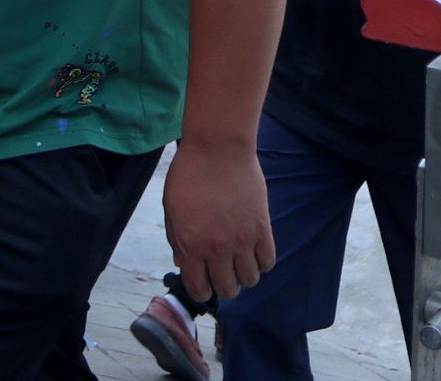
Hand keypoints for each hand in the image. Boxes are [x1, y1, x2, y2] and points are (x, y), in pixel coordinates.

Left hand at [163, 136, 274, 304]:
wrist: (217, 149)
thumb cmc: (189, 175)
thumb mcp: (171, 210)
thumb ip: (177, 241)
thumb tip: (184, 264)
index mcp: (191, 245)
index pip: (199, 288)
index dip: (201, 292)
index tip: (204, 286)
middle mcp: (217, 249)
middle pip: (228, 290)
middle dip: (224, 287)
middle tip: (222, 273)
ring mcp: (242, 240)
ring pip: (251, 280)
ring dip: (244, 276)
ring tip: (239, 262)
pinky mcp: (262, 228)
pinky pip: (268, 261)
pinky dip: (262, 263)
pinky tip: (254, 252)